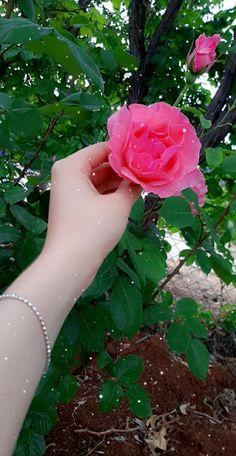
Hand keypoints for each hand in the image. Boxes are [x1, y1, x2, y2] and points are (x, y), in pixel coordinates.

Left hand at [43, 142, 141, 266]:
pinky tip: (132, 194)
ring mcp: (71, 194)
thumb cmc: (92, 229)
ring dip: (119, 182)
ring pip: (99, 181)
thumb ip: (131, 186)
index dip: (124, 151)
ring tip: (145, 180)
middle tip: (149, 167)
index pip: (101, 149)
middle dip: (123, 168)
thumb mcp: (118, 205)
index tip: (146, 151)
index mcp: (71, 167)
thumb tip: (143, 176)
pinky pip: (96, 194)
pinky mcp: (75, 209)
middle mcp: (68, 176)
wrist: (70, 264)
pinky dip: (111, 194)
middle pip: (100, 165)